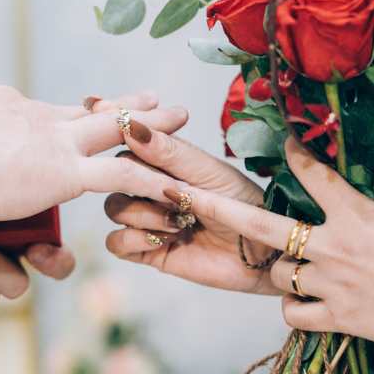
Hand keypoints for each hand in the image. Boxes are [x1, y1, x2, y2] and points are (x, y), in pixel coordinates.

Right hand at [0, 87, 188, 220]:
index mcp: (7, 109)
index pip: (51, 111)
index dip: (77, 112)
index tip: (93, 107)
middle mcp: (36, 117)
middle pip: (91, 108)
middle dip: (125, 104)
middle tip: (155, 98)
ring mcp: (52, 142)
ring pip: (115, 129)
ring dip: (151, 126)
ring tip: (181, 119)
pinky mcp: (61, 172)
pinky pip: (119, 175)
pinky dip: (150, 181)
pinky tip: (175, 187)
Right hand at [103, 120, 280, 294]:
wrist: (263, 252)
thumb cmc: (244, 204)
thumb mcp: (209, 171)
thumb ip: (169, 152)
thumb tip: (131, 127)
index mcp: (165, 159)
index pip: (126, 140)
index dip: (117, 133)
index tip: (109, 121)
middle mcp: (151, 187)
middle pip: (113, 176)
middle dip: (137, 183)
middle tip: (172, 194)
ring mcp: (148, 219)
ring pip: (113, 208)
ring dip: (142, 213)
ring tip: (178, 221)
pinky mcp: (149, 250)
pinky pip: (117, 243)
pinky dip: (135, 239)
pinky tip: (167, 238)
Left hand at [172, 138, 373, 350]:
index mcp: (356, 212)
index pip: (312, 174)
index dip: (293, 154)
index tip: (281, 140)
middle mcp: (333, 245)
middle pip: (258, 224)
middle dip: (213, 207)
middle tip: (179, 193)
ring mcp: (331, 284)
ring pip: (277, 273)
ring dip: (276, 268)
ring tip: (287, 266)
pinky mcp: (339, 318)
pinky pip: (294, 314)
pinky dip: (294, 308)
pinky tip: (303, 304)